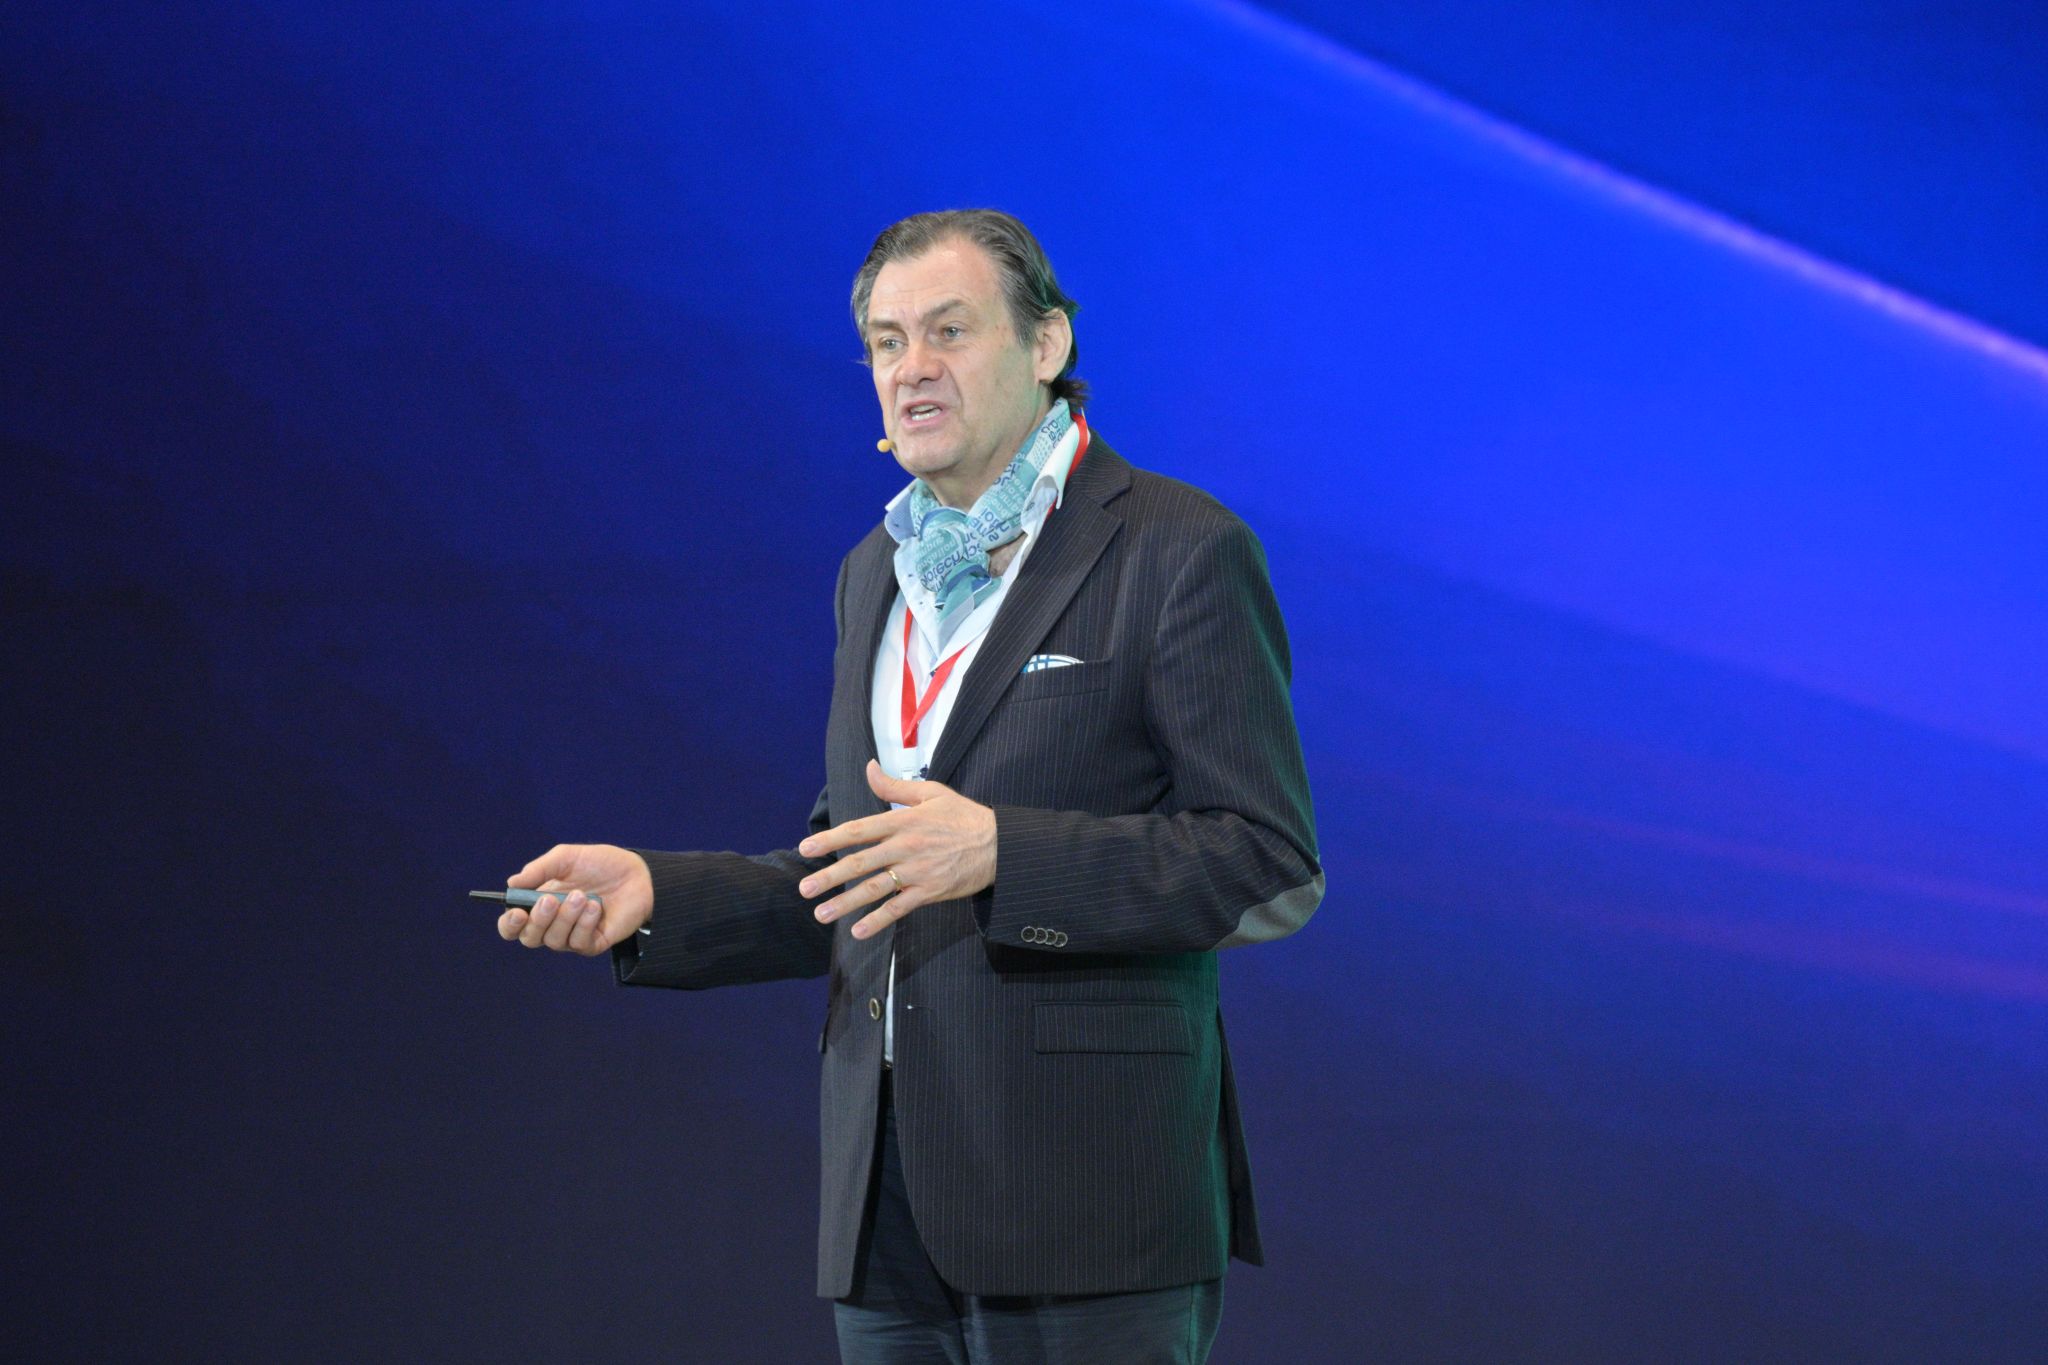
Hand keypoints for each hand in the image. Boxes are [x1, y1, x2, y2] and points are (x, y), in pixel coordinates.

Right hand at [499, 843, 653, 954]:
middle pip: (529, 938)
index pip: (514, 925)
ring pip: (554, 941)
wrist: (638, 873)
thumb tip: (511, 883)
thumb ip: (539, 869)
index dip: (509, 924)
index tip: (516, 912)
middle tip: (551, 900)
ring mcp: (572, 935)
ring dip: (566, 917)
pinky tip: (595, 906)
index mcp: (540, 904)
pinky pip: (579, 943)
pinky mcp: (593, 944)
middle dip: (538, 920)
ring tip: (582, 895)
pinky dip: (585, 924)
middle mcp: (553, 924)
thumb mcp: (567, 858)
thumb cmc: (600, 864)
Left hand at [797, 760, 995, 940]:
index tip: (806, 848)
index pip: (858, 830)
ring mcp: (917, 871)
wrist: (999, 844)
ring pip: (874, 888)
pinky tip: (858, 931)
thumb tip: (869, 768)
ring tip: (821, 914)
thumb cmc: (963, 816)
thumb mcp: (931, 792)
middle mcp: (906, 846)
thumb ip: (895, 786)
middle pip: (860, 863)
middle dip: (829, 877)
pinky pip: (899, 908)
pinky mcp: (929, 892)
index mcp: (903, 820)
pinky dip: (878, 921)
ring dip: (846, 903)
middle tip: (804, 889)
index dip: (830, 839)